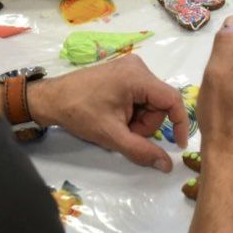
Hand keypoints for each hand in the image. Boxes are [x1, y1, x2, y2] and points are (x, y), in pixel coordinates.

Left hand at [26, 55, 187, 171]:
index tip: (178, 144)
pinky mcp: (123, 72)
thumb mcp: (112, 136)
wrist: (52, 99)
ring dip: (138, 119)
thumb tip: (167, 165)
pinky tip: (115, 115)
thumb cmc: (80, 113)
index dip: (180, 123)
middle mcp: (138, 67)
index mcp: (138, 77)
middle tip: (125, 132)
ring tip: (116, 124)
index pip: (172, 99)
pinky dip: (132, 111)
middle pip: (160, 103)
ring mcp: (130, 67)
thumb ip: (142, 150)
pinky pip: (141, 95)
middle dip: (146, 123)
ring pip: (150, 101)